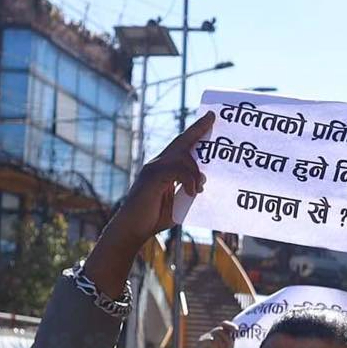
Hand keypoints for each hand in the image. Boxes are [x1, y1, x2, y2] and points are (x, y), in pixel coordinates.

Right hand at [84, 112, 215, 295]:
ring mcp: (153, 169)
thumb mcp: (179, 201)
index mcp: (164, 168)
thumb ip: (189, 190)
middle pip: (181, 142)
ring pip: (182, 157)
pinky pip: (177, 171)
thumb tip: (204, 181)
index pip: (182, 147)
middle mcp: (157, 164)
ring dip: (195, 171)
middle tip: (212, 118)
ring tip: (198, 189)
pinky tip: (191, 193)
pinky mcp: (152, 178)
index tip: (209, 120)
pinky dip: (188, 180)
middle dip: (197, 129)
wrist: (134, 229)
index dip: (195, 133)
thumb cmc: (155, 217)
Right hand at [191, 322, 236, 347]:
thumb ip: (235, 347)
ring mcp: (205, 339)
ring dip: (223, 345)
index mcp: (220, 336)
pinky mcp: (201, 344)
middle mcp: (212, 335)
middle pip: (221, 330)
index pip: (224, 325)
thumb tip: (249, 342)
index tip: (237, 330)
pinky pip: (210, 341)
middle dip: (228, 339)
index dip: (230, 325)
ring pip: (216, 334)